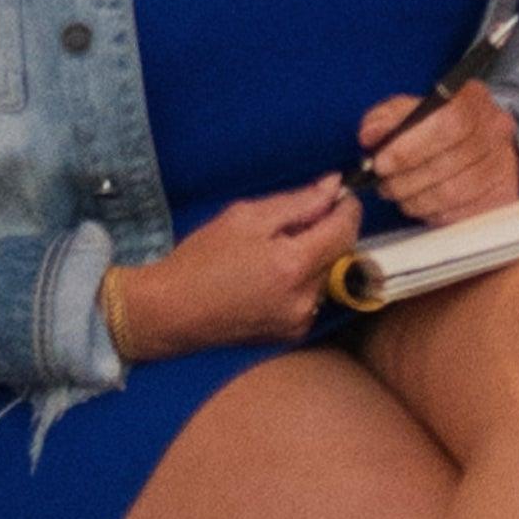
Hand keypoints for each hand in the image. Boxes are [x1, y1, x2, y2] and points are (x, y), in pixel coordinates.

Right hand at [109, 180, 359, 360]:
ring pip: (327, 275)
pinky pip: (312, 296)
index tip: (341, 195)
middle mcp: (305, 297)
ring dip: (314, 257)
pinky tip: (270, 275)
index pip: (345, 230)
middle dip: (327, 231)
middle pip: (340, 253)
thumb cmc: (201, 259)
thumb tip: (334, 186)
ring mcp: (300, 320)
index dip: (348, 208)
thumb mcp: (246, 217)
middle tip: (297, 220)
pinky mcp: (292, 333)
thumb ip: (298, 202)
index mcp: (294, 265)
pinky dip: (302, 280)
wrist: (170, 311)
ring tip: (275, 251)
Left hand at [350, 79, 518, 229]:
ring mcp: (504, 164)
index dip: (410, 147)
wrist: (480, 144)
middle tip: (384, 183)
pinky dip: (433, 213)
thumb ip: (387, 117)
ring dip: (415, 199)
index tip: (381, 162)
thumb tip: (370, 134)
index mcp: (474, 99)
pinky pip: (461, 213)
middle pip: (448, 162)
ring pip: (453, 192)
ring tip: (399, 193)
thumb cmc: (439, 127)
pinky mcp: (503, 195)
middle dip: (405, 178)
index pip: (448, 122)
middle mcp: (496, 130)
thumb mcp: (411, 110)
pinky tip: (423, 203)